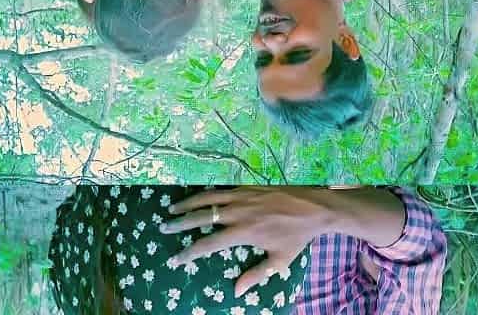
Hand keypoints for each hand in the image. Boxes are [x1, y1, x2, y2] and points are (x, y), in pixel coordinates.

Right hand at [160, 187, 331, 296]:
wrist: (314, 206)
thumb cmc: (297, 236)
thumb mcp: (279, 260)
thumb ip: (256, 275)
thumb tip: (235, 291)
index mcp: (243, 232)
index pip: (208, 244)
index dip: (189, 252)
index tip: (174, 258)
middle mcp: (239, 211)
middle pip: (202, 216)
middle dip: (180, 223)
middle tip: (163, 226)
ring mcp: (243, 195)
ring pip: (208, 198)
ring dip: (188, 203)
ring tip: (172, 208)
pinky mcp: (249, 185)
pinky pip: (222, 188)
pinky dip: (207, 192)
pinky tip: (198, 195)